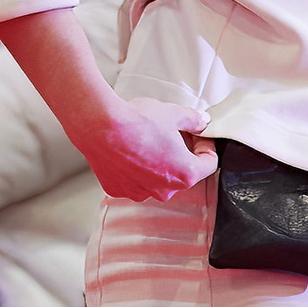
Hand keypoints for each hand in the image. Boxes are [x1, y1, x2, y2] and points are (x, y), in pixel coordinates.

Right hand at [78, 97, 215, 202]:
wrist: (98, 125)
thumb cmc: (135, 122)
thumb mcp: (173, 114)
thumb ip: (194, 120)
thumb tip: (202, 121)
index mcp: (185, 174)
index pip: (210, 164)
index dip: (206, 146)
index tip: (199, 136)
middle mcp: (164, 190)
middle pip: (183, 173)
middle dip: (182, 155)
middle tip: (173, 135)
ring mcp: (140, 192)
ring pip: (158, 179)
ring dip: (158, 164)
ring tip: (148, 142)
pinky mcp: (119, 190)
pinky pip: (134, 181)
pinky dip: (135, 170)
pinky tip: (129, 152)